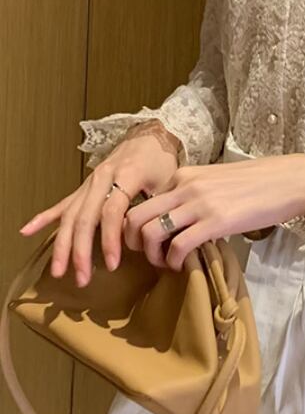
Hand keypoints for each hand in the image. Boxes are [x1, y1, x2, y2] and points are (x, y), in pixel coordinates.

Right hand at [19, 119, 180, 286]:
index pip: (112, 212)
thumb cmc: (162, 161)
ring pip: (70, 215)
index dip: (110, 239)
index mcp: (127, 175)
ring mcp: (90, 181)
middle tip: (82, 278)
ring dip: (62, 244)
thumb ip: (160, 207)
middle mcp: (103, 178)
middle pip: (85, 217)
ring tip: (58, 271)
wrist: (151, 135)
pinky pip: (62, 203)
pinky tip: (27, 231)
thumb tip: (158, 238)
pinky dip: (44, 217)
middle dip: (81, 250)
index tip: (112, 263)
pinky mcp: (84, 185)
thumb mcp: (168, 182)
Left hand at [124, 153, 304, 270]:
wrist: (287, 180)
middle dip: (132, 243)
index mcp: (184, 175)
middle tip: (148, 256)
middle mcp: (185, 186)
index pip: (143, 201)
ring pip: (149, 232)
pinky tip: (184, 266)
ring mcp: (199, 203)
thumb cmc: (257, 183)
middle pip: (134, 217)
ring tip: (166, 264)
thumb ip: (193, 196)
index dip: (137, 227)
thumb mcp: (215, 182)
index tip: (150, 242)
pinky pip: (177, 246)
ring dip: (151, 256)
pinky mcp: (215, 221)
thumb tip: (177, 220)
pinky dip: (173, 262)